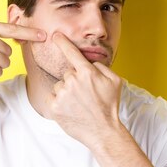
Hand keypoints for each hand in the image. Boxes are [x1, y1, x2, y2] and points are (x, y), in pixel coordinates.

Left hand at [47, 32, 123, 146]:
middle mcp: (72, 81)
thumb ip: (101, 66)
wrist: (103, 131)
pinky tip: (70, 109)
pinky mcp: (54, 107)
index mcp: (87, 73)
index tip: (55, 35)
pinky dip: (58, 102)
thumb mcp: (115, 81)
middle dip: (74, 81)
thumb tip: (89, 62)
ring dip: (66, 92)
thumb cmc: (110, 106)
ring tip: (78, 104)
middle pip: (67, 73)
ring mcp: (62, 94)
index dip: (62, 42)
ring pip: (59, 85)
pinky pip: (52, 97)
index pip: (71, 52)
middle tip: (85, 95)